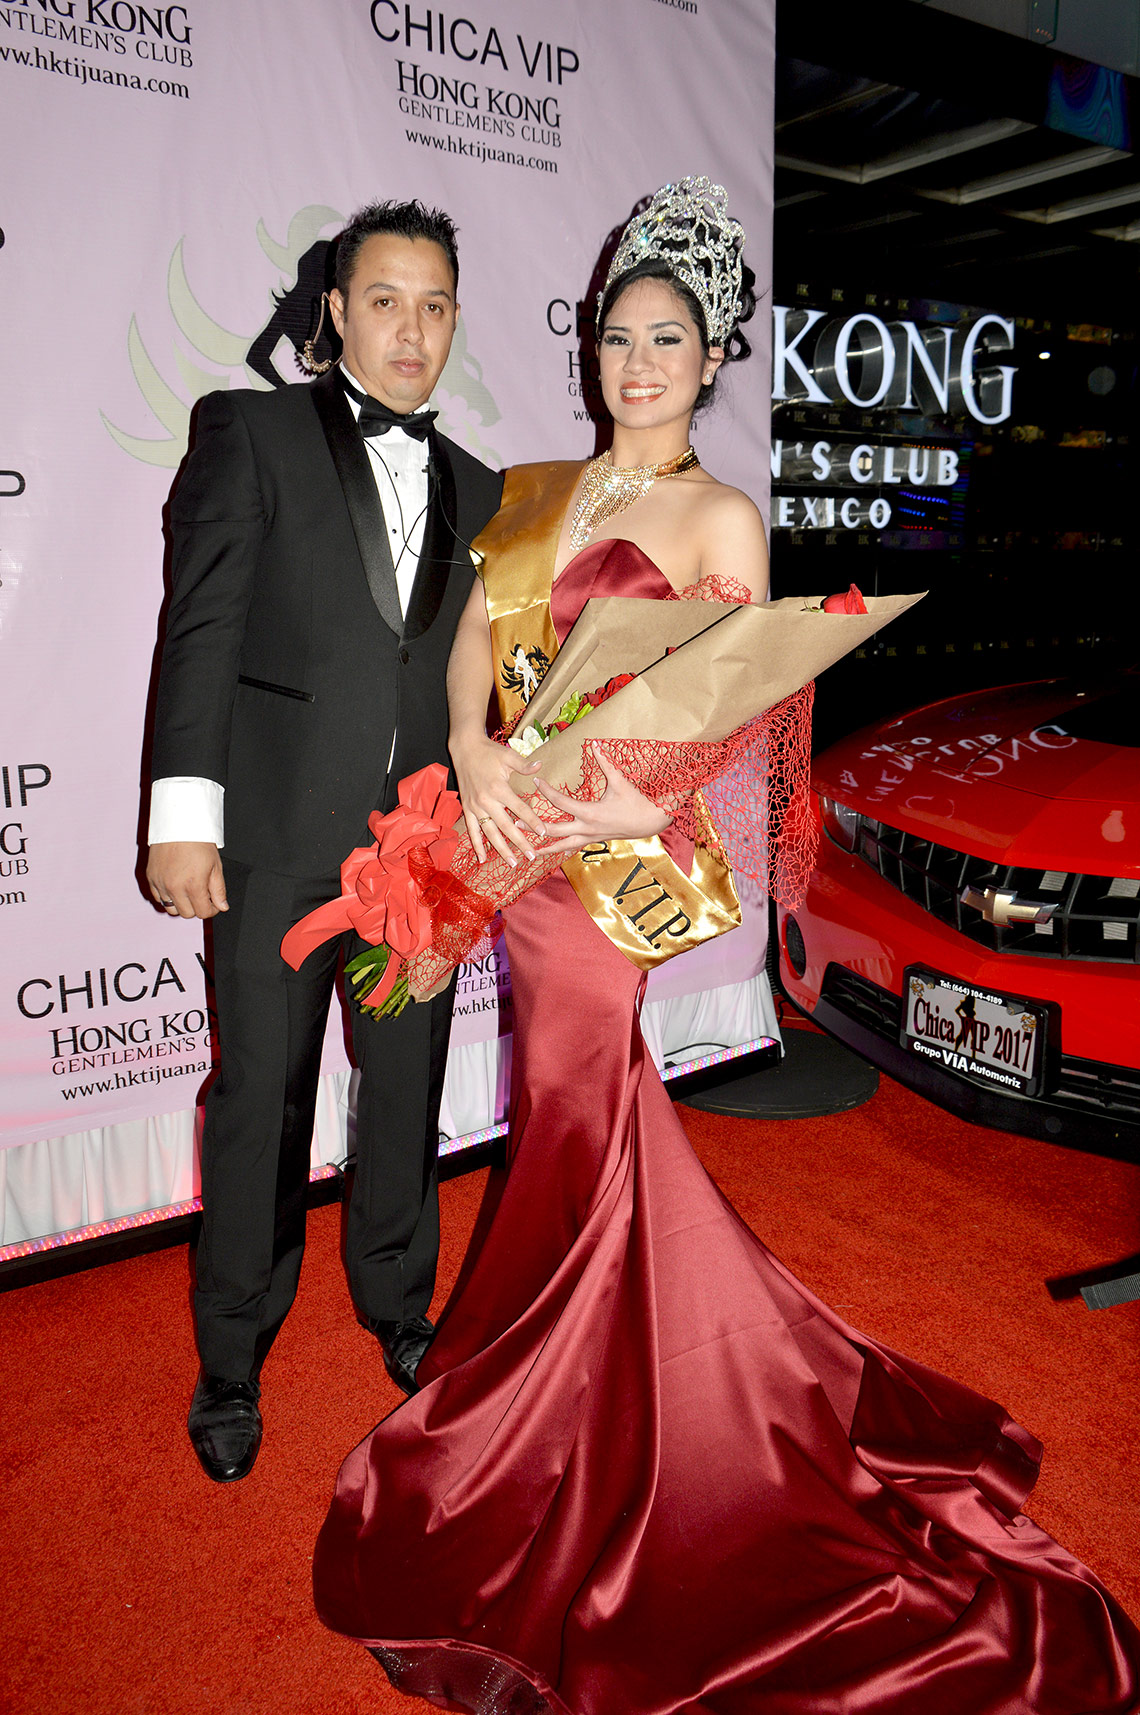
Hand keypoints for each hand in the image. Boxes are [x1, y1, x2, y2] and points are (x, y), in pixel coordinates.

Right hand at [146, 842, 227, 918]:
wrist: (179, 825)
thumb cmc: (198, 842)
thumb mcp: (215, 866)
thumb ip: (219, 890)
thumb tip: (222, 907)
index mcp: (193, 885)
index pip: (202, 913)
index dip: (211, 909)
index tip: (213, 903)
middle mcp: (175, 887)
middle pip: (187, 914)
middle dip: (197, 907)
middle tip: (202, 895)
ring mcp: (161, 883)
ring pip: (171, 909)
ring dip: (181, 904)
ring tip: (188, 892)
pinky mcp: (151, 878)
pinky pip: (158, 898)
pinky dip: (167, 897)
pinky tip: (176, 887)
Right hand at [450, 731, 546, 866]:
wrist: (464, 749)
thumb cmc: (489, 752)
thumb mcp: (508, 756)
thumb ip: (524, 765)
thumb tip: (540, 766)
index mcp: (499, 788)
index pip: (520, 809)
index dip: (532, 821)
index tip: (543, 832)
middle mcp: (487, 801)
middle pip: (507, 826)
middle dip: (520, 842)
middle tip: (532, 856)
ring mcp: (475, 807)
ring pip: (490, 833)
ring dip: (501, 849)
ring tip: (513, 863)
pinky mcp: (467, 809)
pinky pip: (472, 831)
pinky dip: (477, 845)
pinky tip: (482, 859)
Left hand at [535, 746, 669, 854]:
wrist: (649, 822)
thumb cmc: (635, 801)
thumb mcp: (619, 781)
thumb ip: (605, 763)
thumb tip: (595, 743)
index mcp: (589, 813)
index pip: (560, 802)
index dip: (546, 791)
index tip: (536, 781)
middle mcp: (585, 828)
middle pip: (553, 830)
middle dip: (533, 827)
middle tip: (514, 823)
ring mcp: (588, 838)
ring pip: (560, 846)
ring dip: (542, 847)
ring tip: (526, 849)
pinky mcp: (592, 841)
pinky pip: (570, 848)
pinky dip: (558, 850)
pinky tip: (547, 853)